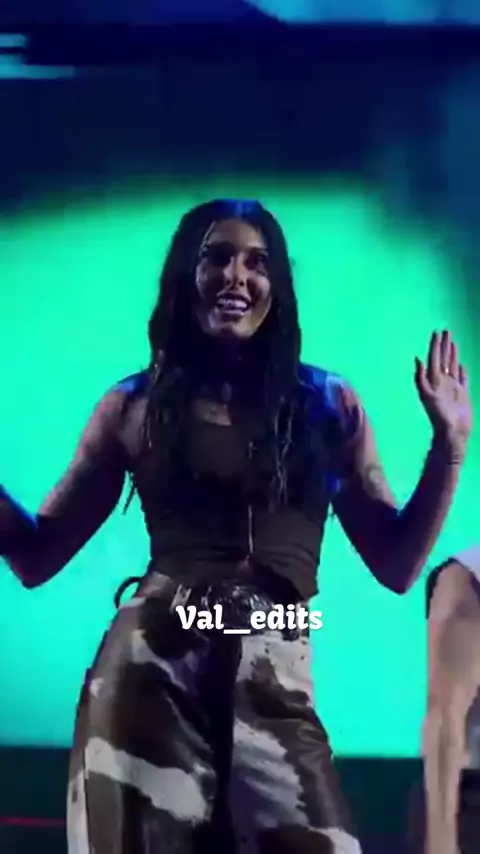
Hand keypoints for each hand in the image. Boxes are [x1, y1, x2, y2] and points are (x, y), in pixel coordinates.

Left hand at [414, 331, 472, 451]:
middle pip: (442, 358)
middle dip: (443, 345)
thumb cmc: (438, 415)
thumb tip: (417, 358)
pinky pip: (462, 378)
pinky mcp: (462, 393)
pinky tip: (461, 363)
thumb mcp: (426, 395)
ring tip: (452, 341)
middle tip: (445, 330)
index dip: (435, 345)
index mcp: (433, 380)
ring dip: (452, 353)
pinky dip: (462, 370)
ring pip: (452, 365)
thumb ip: (420, 377)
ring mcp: (453, 387)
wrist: (452, 432)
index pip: (434, 358)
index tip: (436, 332)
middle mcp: (442, 381)